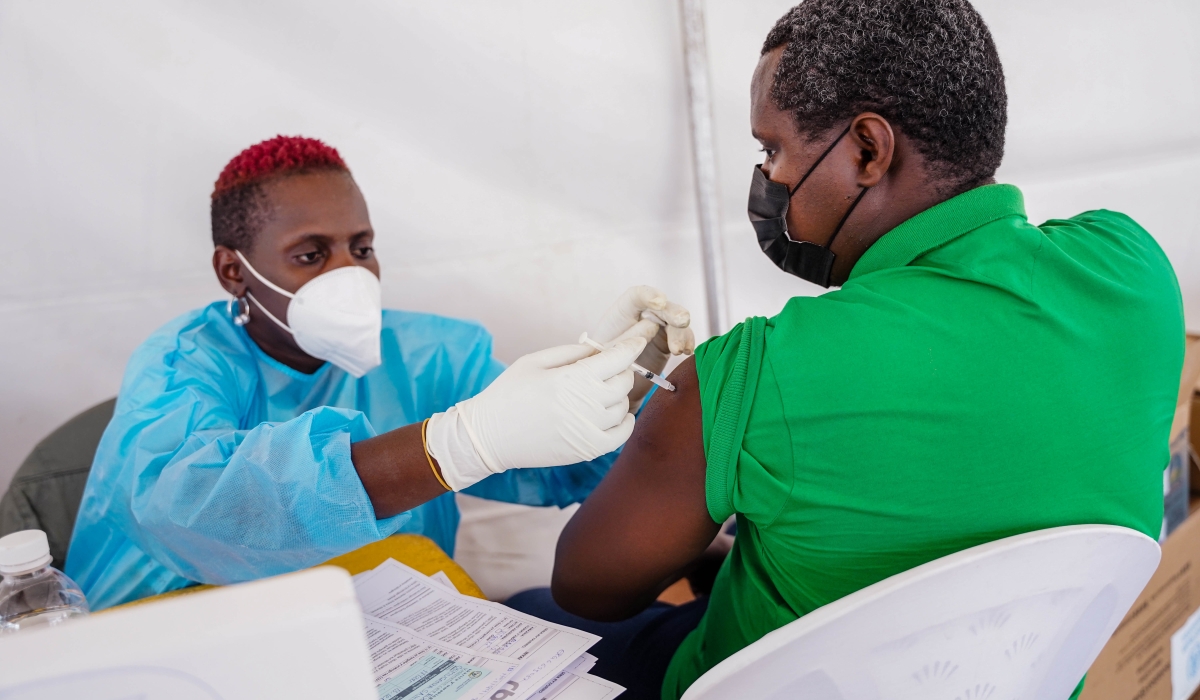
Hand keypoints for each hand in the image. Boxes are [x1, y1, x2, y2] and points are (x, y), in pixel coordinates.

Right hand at [426, 337, 646, 489]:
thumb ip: (572, 352)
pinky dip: (626, 421)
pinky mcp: (588, 450)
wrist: (488, 436)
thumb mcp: (535, 361)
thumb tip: (602, 348)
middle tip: (606, 368)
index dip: (634, 344)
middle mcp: (586, 404)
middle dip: (620, 370)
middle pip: (625, 381)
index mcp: (572, 378)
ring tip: (599, 391)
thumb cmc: (509, 393)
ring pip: (625, 406)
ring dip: (618, 395)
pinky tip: (616, 413)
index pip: (619, 357)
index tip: (642, 336)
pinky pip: (623, 434)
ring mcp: (589, 430)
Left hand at [592, 286, 694, 402]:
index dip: (650, 296)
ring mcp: (659, 325)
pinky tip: (687, 351)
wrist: (612, 379)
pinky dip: (687, 342)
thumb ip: (628, 337)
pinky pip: (682, 336)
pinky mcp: (668, 339)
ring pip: (676, 321)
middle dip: (673, 312)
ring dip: (681, 333)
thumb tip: (653, 325)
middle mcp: (643, 314)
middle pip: (662, 306)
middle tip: (681, 321)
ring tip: (678, 350)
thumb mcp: (609, 351)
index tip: (660, 303)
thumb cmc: (605, 360)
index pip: (637, 296)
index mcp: (623, 311)